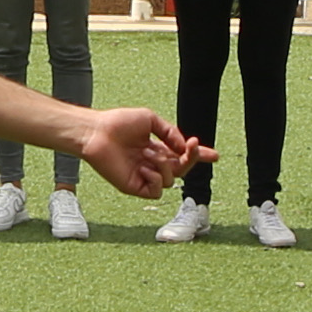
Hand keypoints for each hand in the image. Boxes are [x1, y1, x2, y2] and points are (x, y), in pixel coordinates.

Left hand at [64, 104, 207, 200]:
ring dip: (165, 165)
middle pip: (181, 169)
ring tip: (148, 153)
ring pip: (171, 181)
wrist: (97, 132)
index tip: (214, 155)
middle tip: (193, 148)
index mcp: (156, 148)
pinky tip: (144, 167)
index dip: (198, 155)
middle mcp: (152, 163)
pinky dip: (156, 179)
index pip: (181, 155)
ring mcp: (144, 176)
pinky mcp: (135, 187)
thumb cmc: (119, 122)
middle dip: (192, 159)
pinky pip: (157, 191)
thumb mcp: (150, 120)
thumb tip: (184, 147)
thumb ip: (170, 132)